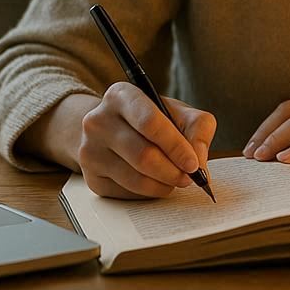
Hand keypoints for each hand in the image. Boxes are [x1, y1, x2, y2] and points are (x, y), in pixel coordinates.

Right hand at [78, 83, 216, 199]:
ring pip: (136, 178)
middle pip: (143, 155)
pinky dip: (149, 193)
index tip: (193, 164)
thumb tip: (199, 164)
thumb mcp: (176, 111)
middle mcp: (98, 121)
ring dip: (164, 185)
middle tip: (189, 178)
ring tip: (175, 180)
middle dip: (173, 171)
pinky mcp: (91, 177)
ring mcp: (90, 150)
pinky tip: (155, 182)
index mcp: (121, 95)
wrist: (111, 130)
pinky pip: (127, 193)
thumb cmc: (150, 119)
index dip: (176, 147)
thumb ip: (198, 129)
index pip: (150, 123)